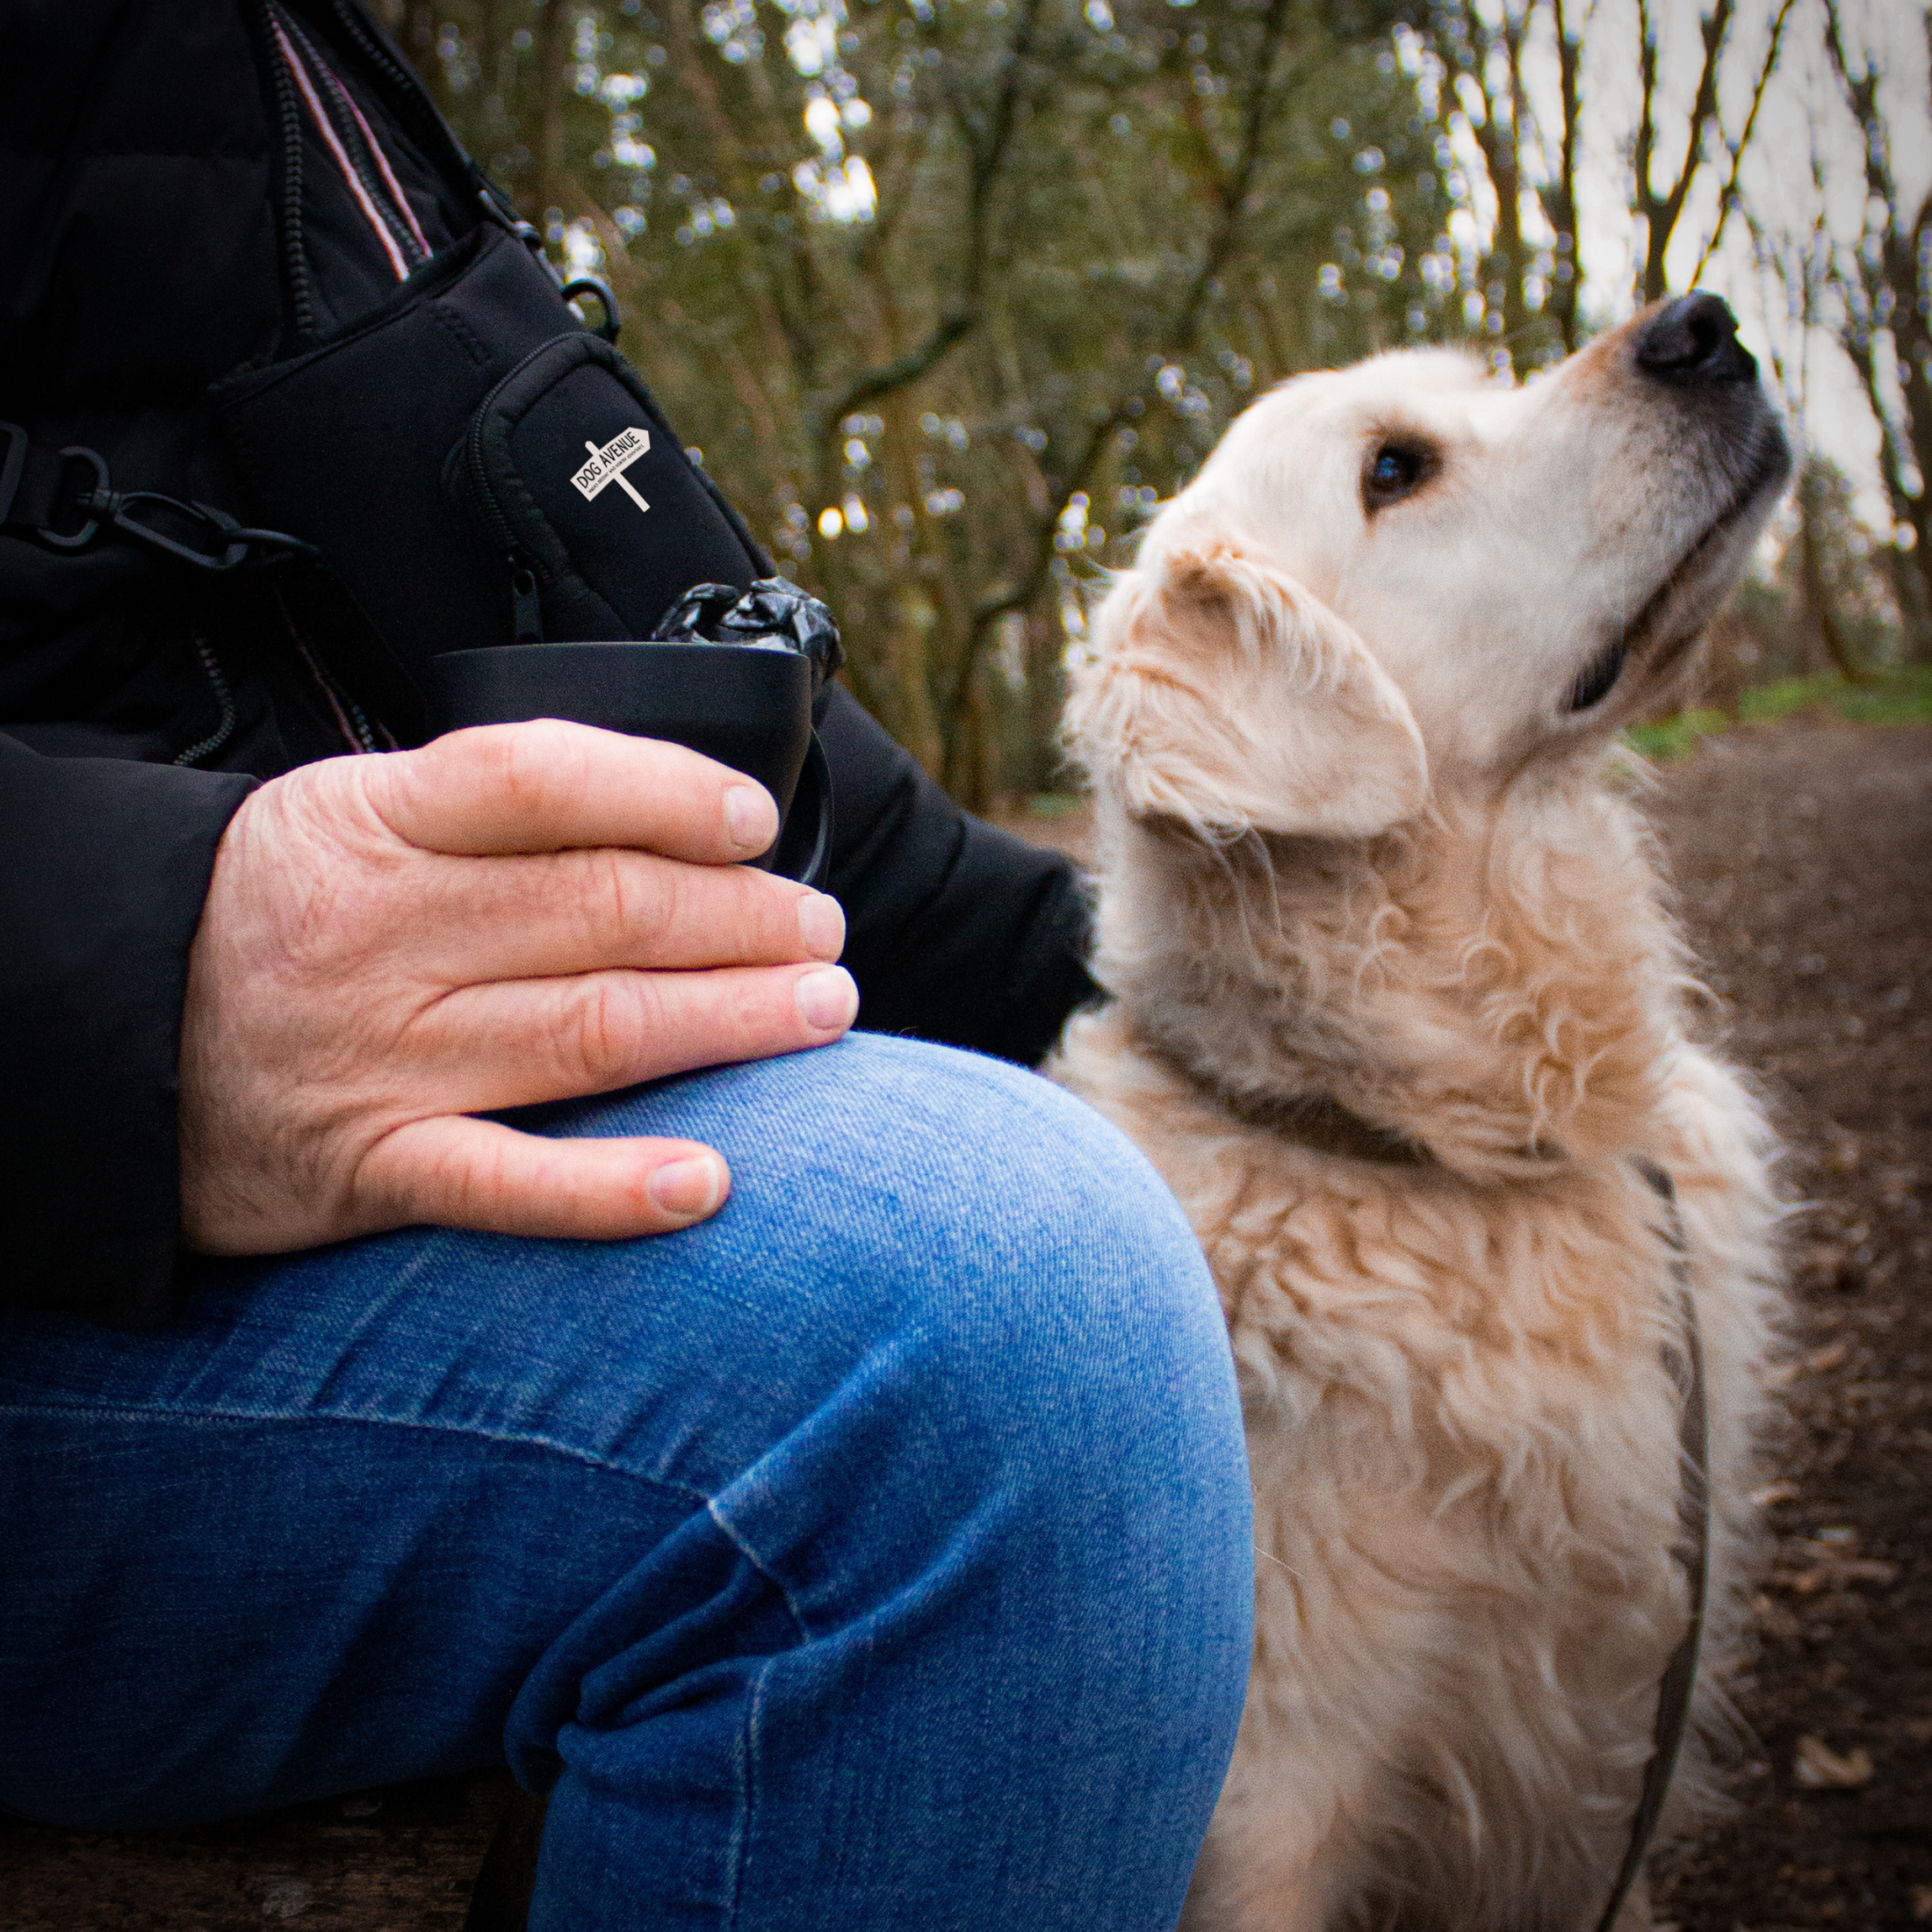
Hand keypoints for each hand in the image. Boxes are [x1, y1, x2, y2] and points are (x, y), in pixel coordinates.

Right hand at [178, 721, 855, 1252]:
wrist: (110, 1035)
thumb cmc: (275, 916)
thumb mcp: (352, 815)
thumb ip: (490, 814)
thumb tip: (672, 814)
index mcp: (376, 824)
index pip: (541, 782)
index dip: (668, 793)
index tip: (757, 822)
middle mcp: (381, 934)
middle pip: (601, 909)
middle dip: (740, 919)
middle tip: (821, 933)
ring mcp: (377, 1055)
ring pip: (590, 1030)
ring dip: (729, 1021)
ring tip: (820, 1009)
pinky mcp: (368, 1167)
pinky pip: (504, 1181)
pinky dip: (608, 1189)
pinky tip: (706, 1183)